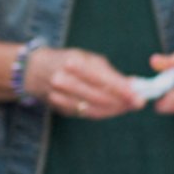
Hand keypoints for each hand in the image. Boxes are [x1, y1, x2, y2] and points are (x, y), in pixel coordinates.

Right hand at [27, 46, 143, 119]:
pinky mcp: (58, 107)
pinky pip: (85, 114)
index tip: (140, 98)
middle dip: (122, 102)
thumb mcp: (88, 59)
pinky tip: (112, 110)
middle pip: (100, 97)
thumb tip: (135, 85)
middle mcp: (63, 79)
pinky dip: (102, 113)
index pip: (103, 80)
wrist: (34, 69)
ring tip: (127, 107)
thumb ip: (111, 73)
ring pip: (93, 109)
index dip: (124, 91)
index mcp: (73, 63)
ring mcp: (58, 95)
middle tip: (137, 104)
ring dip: (114, 110)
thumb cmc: (68, 60)